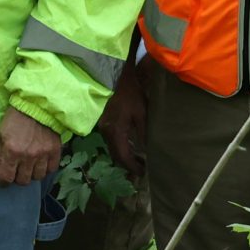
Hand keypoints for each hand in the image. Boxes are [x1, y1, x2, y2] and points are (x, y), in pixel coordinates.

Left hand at [0, 107, 62, 186]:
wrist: (36, 105)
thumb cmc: (14, 119)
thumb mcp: (0, 136)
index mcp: (11, 151)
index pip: (6, 178)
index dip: (2, 182)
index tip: (2, 180)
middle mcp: (28, 156)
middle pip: (23, 181)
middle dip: (17, 178)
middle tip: (16, 170)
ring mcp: (43, 154)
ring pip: (37, 177)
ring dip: (31, 174)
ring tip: (29, 166)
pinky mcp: (55, 151)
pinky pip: (51, 169)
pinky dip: (45, 168)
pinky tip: (40, 162)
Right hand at [99, 57, 148, 178]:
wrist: (116, 76)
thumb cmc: (131, 93)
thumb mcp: (141, 113)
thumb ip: (142, 133)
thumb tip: (146, 151)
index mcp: (116, 130)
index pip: (123, 156)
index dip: (132, 167)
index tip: (143, 173)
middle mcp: (106, 132)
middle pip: (115, 155)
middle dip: (127, 164)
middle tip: (141, 170)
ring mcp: (103, 127)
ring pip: (112, 148)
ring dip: (123, 156)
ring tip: (138, 161)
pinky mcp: (104, 122)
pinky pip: (111, 140)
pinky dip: (120, 147)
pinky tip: (130, 147)